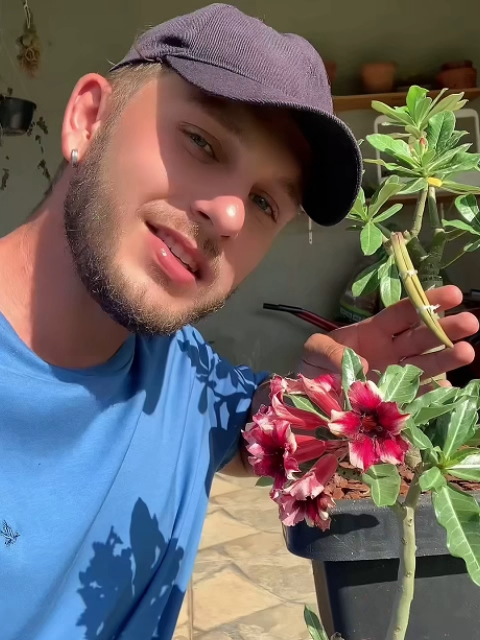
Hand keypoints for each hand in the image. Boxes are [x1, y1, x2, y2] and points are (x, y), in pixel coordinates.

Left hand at [299, 285, 478, 384]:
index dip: (425, 303)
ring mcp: (395, 374)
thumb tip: (361, 366)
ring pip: (425, 363)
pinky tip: (447, 389)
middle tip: (470, 322)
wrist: (307, 395)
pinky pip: (417, 394)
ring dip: (445, 358)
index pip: (403, 313)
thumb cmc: (313, 365)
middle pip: (421, 336)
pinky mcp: (395, 398)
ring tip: (466, 352)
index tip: (451, 295)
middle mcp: (391, 350)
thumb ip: (328, 351)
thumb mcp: (313, 350)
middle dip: (444, 328)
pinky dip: (431, 393)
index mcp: (374, 331)